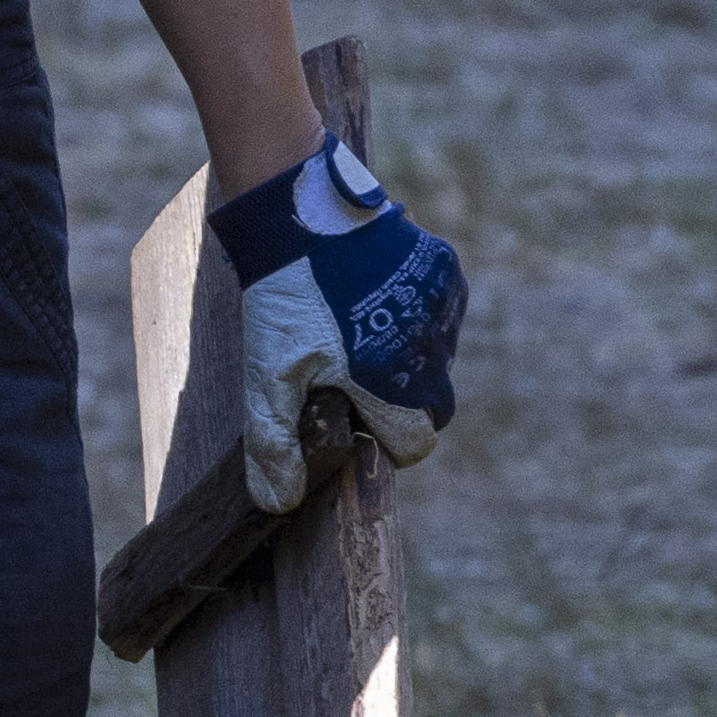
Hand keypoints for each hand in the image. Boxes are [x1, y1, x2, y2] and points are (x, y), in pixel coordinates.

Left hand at [208, 135, 465, 515]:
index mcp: (399, 385)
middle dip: (398, 403)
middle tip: (350, 382)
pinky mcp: (445, 270)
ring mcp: (445, 308)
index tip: (352, 422)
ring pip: (437, 357)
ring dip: (406, 356)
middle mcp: (435, 351)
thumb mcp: (271, 376)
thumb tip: (278, 503)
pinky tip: (370, 299)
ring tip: (352, 331)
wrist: (301, 213)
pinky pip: (439, 312)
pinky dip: (413, 315)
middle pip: (432, 403)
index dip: (381, 441)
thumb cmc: (287, 301)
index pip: (414, 443)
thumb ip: (274, 445)